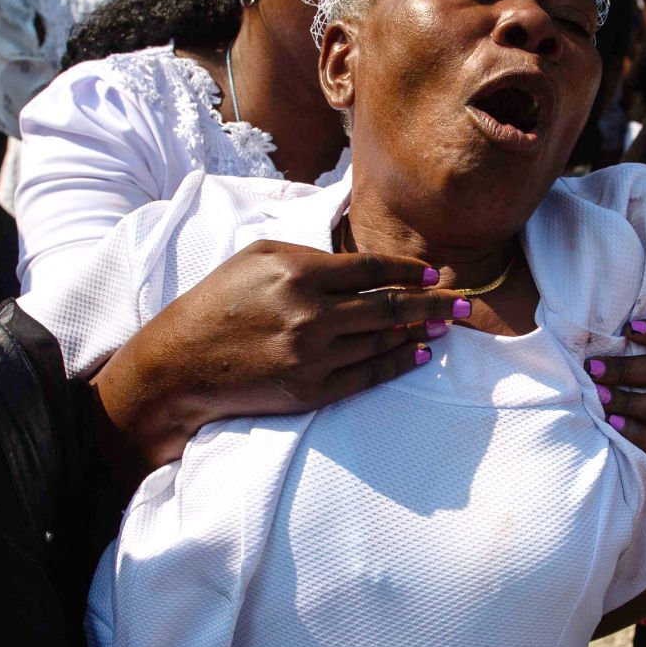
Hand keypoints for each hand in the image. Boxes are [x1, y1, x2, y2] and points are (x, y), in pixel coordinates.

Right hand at [90, 241, 465, 481]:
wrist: (181, 364)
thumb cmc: (217, 302)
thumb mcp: (257, 258)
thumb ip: (310, 256)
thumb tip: (361, 264)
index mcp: (297, 272)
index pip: (370, 269)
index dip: (409, 272)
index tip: (434, 275)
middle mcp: (310, 314)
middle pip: (388, 306)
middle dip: (433, 305)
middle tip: (464, 304)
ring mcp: (313, 355)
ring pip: (382, 340)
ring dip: (420, 332)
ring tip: (446, 326)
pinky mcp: (311, 390)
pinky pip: (368, 375)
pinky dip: (398, 362)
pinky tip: (418, 353)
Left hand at [586, 318, 645, 483]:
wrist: (631, 461)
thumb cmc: (625, 407)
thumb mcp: (630, 381)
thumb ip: (623, 361)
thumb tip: (589, 345)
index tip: (629, 329)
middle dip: (628, 368)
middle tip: (593, 369)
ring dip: (631, 401)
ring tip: (600, 398)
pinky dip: (636, 431)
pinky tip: (612, 425)